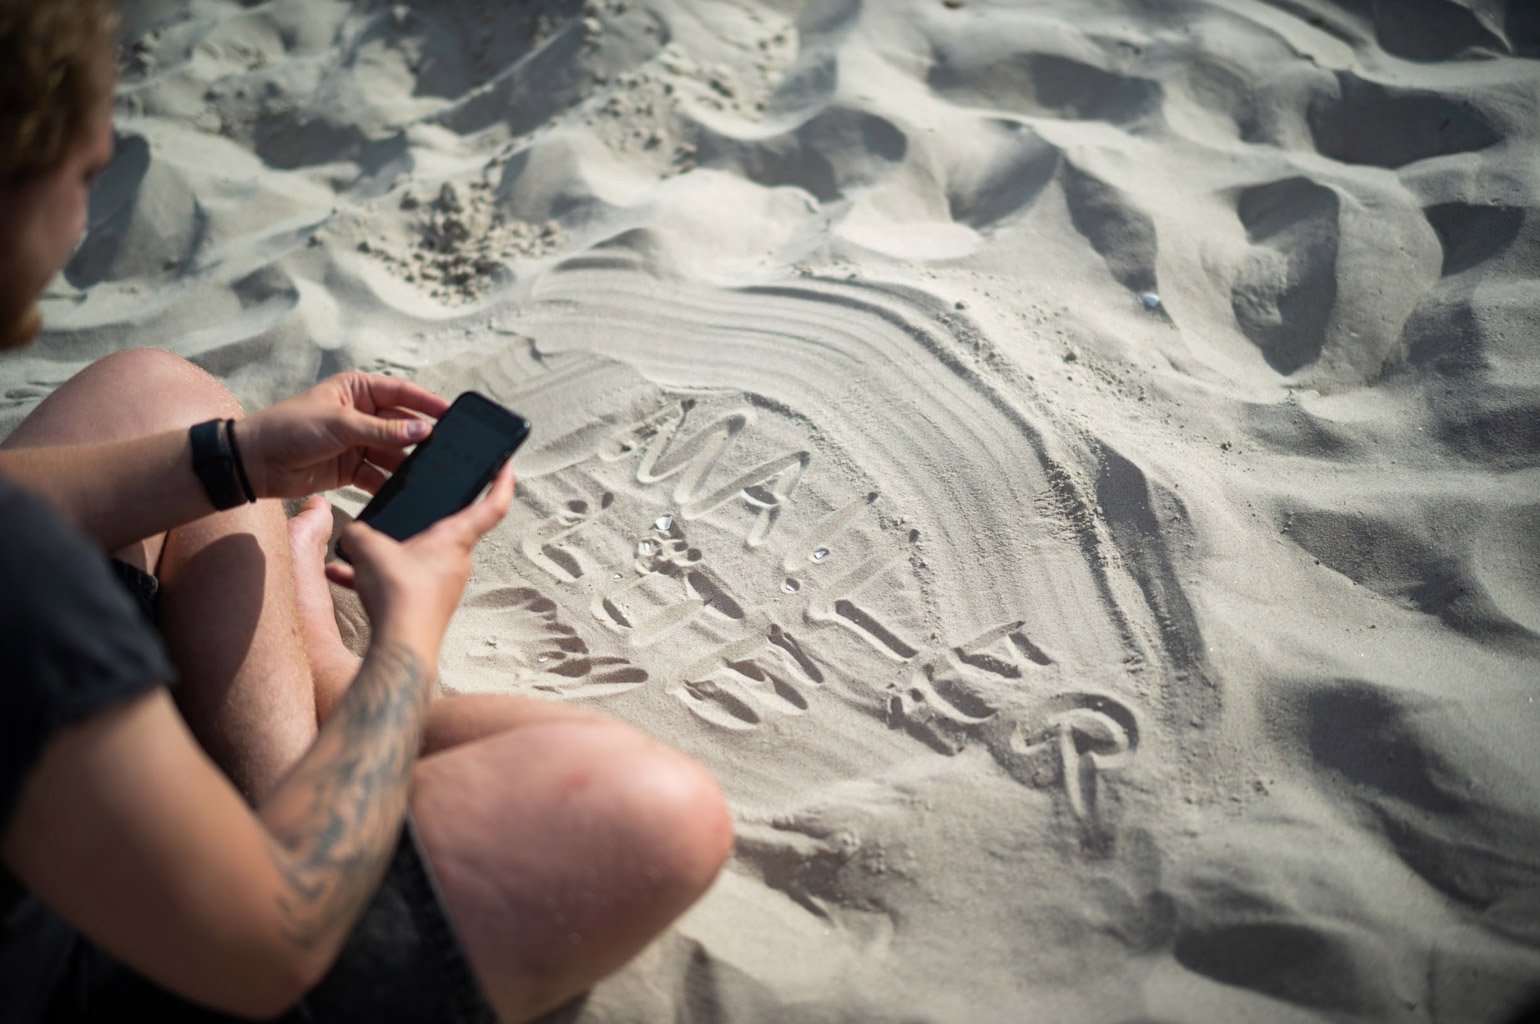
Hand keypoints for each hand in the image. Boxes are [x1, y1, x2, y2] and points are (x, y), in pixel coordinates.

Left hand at [233, 373, 450, 498]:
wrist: (255, 463)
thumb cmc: (290, 428)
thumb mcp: (340, 424)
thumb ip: (384, 430)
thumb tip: (423, 430)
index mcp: (358, 390)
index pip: (402, 393)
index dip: (427, 403)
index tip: (453, 414)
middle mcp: (361, 414)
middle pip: (401, 425)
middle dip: (420, 438)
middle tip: (448, 450)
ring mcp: (357, 442)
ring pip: (393, 453)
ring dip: (407, 464)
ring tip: (429, 475)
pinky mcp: (351, 469)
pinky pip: (379, 475)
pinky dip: (390, 484)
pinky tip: (405, 491)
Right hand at [325, 461, 516, 655]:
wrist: (399, 649)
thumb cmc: (399, 596)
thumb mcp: (369, 547)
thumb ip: (358, 532)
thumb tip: (352, 534)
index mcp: (455, 540)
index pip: (493, 505)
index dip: (502, 482)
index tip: (507, 466)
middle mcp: (455, 563)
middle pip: (447, 531)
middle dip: (426, 519)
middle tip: (413, 503)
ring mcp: (441, 586)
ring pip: (415, 558)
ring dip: (389, 553)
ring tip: (358, 550)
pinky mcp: (424, 606)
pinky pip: (397, 583)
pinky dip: (372, 578)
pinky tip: (341, 575)